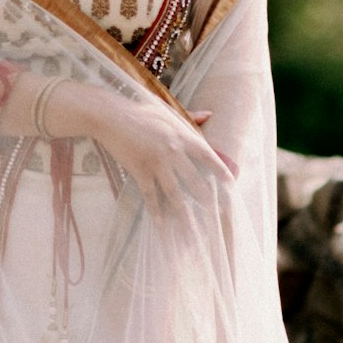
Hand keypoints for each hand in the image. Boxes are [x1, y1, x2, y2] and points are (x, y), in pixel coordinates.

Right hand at [78, 89, 232, 224]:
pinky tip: (162, 225)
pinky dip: (156, 211)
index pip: (207, 155)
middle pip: (194, 181)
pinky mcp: (140, 171)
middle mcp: (173, 151)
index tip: (230, 183)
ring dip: (184, 215)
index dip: (219, 170)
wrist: (111, 116)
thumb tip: (209, 114)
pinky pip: (151, 195)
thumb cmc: (139, 111)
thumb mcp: (166, 109)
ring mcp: (157, 163)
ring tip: (193, 232)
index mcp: (181, 135)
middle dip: (206, 200)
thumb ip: (190, 115)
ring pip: (175, 194)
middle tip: (217, 216)